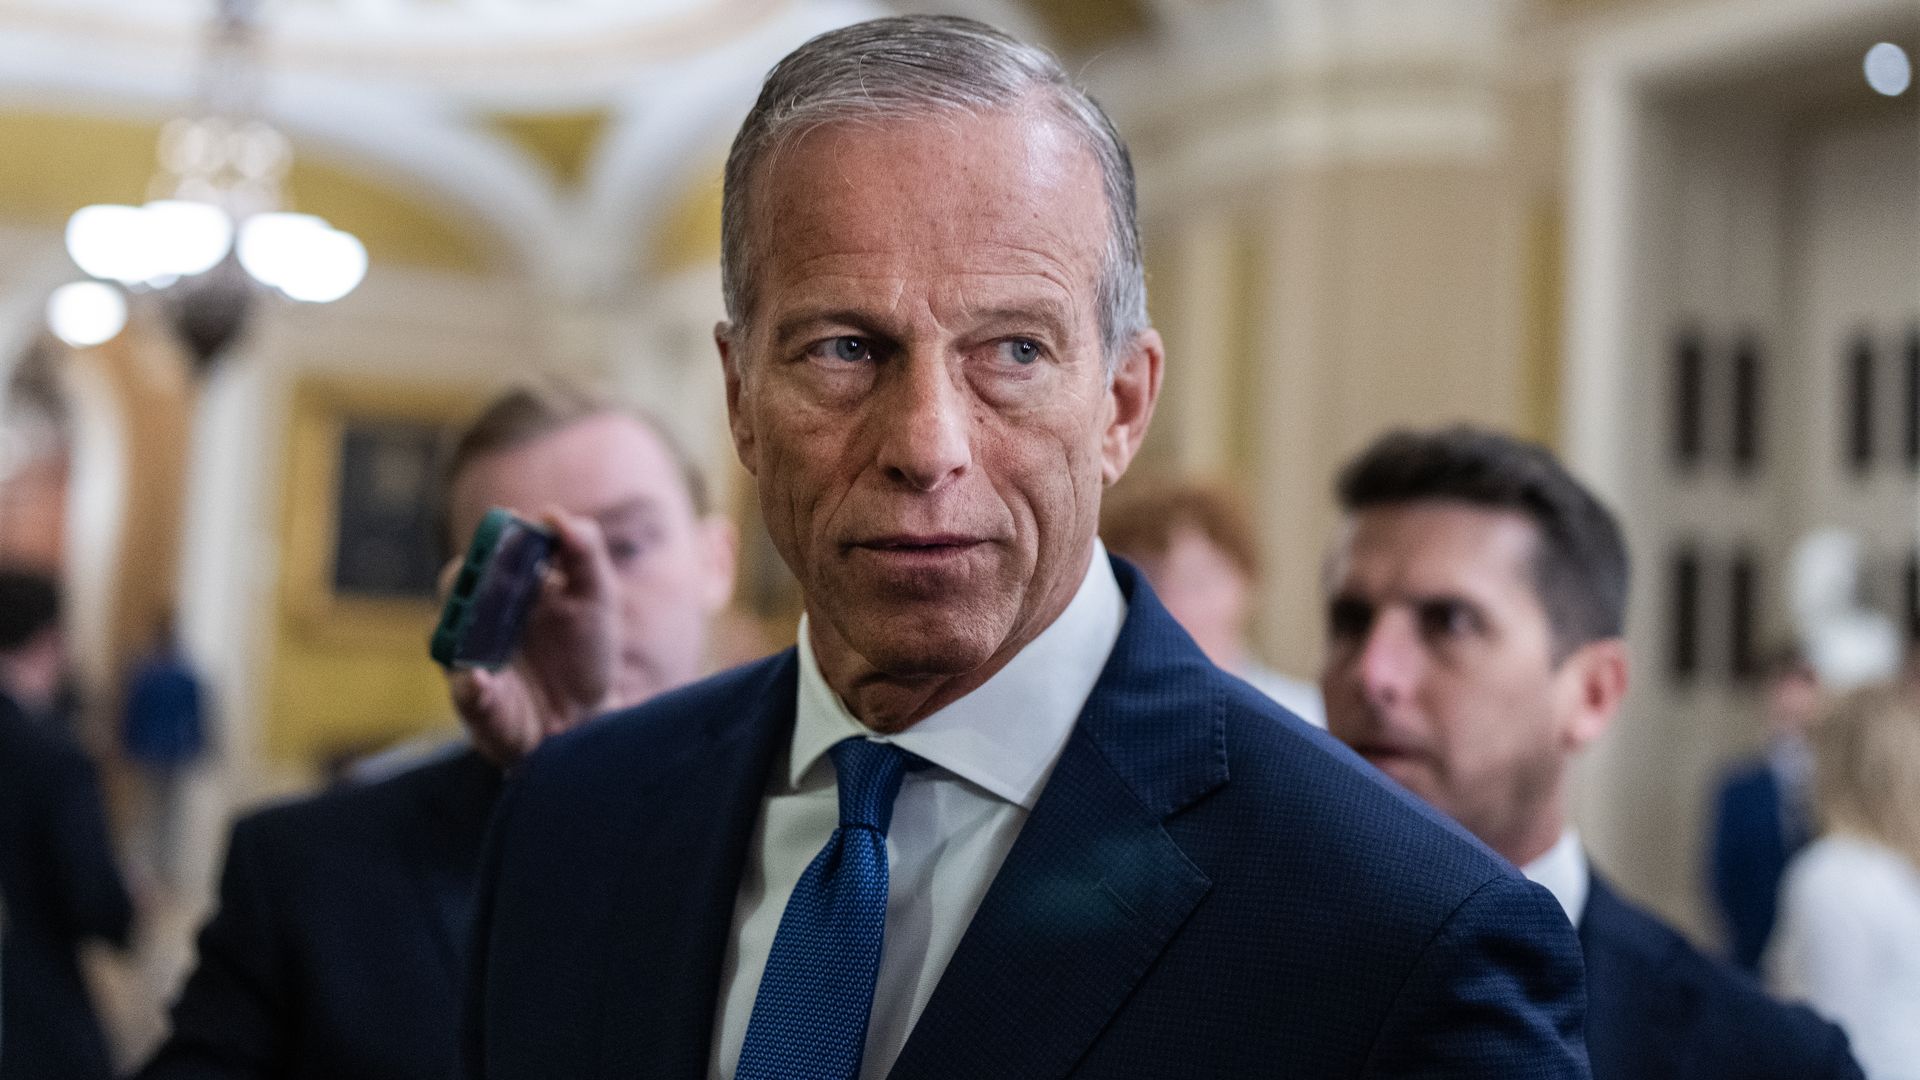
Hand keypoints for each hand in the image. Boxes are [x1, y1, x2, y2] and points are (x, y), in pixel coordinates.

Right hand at [447, 510, 619, 767]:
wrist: (590, 715)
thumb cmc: (586, 650)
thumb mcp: (596, 598)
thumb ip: (583, 553)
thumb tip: (552, 514)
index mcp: (508, 588)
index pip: (486, 553)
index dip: (493, 537)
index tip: (509, 522)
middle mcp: (481, 620)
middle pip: (455, 588)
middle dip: (465, 578)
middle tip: (484, 568)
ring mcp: (473, 660)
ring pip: (445, 638)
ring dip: (455, 628)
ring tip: (473, 618)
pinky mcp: (478, 704)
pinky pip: (465, 694)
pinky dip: (471, 688)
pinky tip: (480, 680)